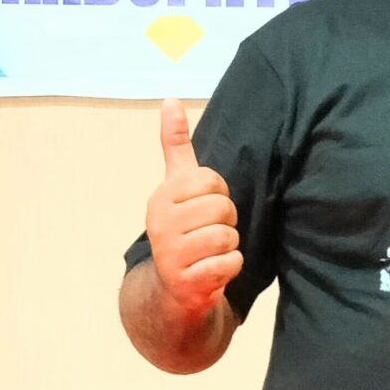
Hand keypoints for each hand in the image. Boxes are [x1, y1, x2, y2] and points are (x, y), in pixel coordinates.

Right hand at [146, 98, 242, 320]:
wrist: (174, 289)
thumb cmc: (183, 229)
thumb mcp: (177, 186)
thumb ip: (176, 144)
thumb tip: (170, 99)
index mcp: (161, 197)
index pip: (212, 181)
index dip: (219, 195)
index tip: (206, 209)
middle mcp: (160, 225)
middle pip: (223, 209)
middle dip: (227, 223)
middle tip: (210, 234)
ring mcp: (171, 255)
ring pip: (228, 237)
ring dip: (230, 247)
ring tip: (212, 252)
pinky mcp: (186, 283)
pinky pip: (229, 264)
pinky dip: (230, 268)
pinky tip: (214, 270)